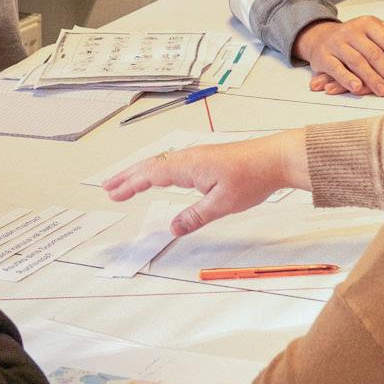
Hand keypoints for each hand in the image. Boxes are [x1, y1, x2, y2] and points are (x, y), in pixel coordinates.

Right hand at [101, 132, 305, 234]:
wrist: (275, 158)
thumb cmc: (252, 176)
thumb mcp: (221, 204)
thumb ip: (195, 216)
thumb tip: (173, 228)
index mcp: (188, 166)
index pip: (150, 174)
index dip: (130, 184)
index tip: (113, 193)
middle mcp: (188, 157)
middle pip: (150, 165)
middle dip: (127, 176)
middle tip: (108, 187)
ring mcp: (197, 156)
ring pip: (160, 163)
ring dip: (140, 172)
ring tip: (125, 182)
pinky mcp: (205, 158)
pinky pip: (173, 163)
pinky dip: (158, 170)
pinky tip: (159, 177)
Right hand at [296, 15, 383, 95]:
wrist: (319, 36)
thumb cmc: (353, 36)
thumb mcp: (375, 28)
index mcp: (368, 25)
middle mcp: (352, 32)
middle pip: (374, 54)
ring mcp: (337, 44)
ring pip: (357, 62)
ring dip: (371, 78)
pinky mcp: (323, 57)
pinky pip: (336, 68)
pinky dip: (346, 79)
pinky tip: (357, 88)